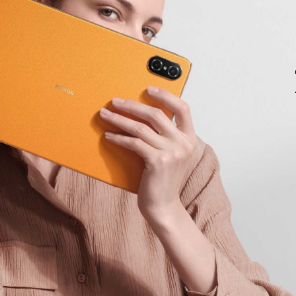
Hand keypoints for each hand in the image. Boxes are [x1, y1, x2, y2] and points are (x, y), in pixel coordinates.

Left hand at [98, 86, 198, 215]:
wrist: (164, 207)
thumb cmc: (164, 181)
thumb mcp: (172, 155)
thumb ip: (166, 136)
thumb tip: (143, 116)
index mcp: (189, 139)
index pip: (182, 108)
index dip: (165, 95)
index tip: (148, 89)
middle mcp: (183, 144)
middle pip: (156, 114)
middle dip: (132, 105)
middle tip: (115, 102)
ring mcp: (172, 152)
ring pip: (140, 127)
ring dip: (119, 119)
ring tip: (105, 115)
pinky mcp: (157, 161)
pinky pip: (134, 143)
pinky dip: (119, 138)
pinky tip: (109, 136)